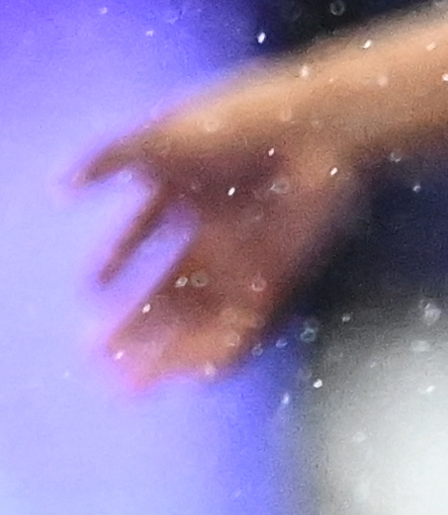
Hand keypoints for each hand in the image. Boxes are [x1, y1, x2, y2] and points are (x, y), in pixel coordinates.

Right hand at [77, 71, 369, 383]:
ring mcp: (250, 254)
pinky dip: (223, 352)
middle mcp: (220, 227)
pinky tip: (195, 377)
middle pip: (171, 287)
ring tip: (130, 388)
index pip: (146, 231)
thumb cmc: (245, 126)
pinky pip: (249, 325)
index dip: (118, 256)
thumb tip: (61, 186)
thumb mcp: (166, 136)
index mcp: (193, 190)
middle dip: (135, 324)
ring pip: (202, 315)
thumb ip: (111, 159)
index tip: (91, 287)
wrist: (320, 131)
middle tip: (97, 357)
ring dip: (168, 353)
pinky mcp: (281, 275)